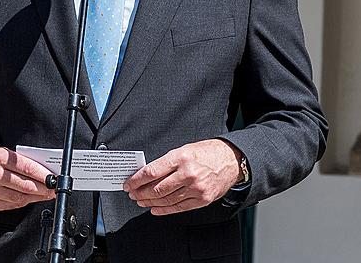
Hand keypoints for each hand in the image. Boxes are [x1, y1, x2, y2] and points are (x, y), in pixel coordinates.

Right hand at [0, 147, 54, 210]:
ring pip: (21, 197)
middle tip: (54, 188)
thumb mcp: (4, 154)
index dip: (43, 175)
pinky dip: (25, 202)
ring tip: (46, 194)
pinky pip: (13, 204)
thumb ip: (22, 162)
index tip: (53, 178)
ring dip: (37, 197)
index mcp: (0, 158)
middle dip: (44, 188)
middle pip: (26, 185)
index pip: (27, 168)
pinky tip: (32, 198)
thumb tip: (43, 171)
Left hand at [123, 139, 242, 215]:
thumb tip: (146, 174)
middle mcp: (188, 174)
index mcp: (181, 157)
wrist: (231, 160)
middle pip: (156, 188)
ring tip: (141, 201)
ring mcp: (196, 188)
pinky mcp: (202, 200)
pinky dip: (164, 210)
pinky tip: (154, 209)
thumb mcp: (184, 149)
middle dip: (140, 193)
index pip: (151, 172)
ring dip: (149, 202)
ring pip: (166, 200)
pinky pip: (178, 208)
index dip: (136, 180)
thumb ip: (166, 162)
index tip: (128, 183)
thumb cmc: (207, 152)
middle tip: (132, 194)